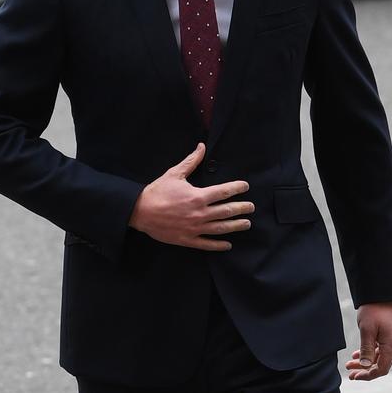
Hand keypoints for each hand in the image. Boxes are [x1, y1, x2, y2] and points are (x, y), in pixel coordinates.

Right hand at [127, 143, 253, 250]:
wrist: (140, 211)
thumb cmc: (157, 191)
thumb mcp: (174, 174)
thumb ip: (191, 161)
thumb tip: (201, 147)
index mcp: (198, 196)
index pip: (224, 192)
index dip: (237, 188)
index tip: (245, 187)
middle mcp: (200, 213)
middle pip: (227, 211)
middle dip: (242, 208)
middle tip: (251, 207)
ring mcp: (195, 228)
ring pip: (221, 228)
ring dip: (236, 226)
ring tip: (246, 224)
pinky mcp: (188, 239)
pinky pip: (207, 244)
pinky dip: (219, 245)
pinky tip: (228, 244)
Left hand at [345, 302, 391, 380]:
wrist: (380, 293)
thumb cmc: (373, 310)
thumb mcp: (366, 330)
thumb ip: (367, 349)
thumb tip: (366, 366)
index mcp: (391, 346)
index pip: (382, 368)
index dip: (368, 375)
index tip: (355, 376)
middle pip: (380, 365)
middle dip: (364, 371)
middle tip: (350, 375)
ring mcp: (391, 340)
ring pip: (378, 357)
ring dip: (365, 362)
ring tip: (350, 365)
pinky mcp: (387, 335)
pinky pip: (378, 349)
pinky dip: (368, 353)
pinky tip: (356, 355)